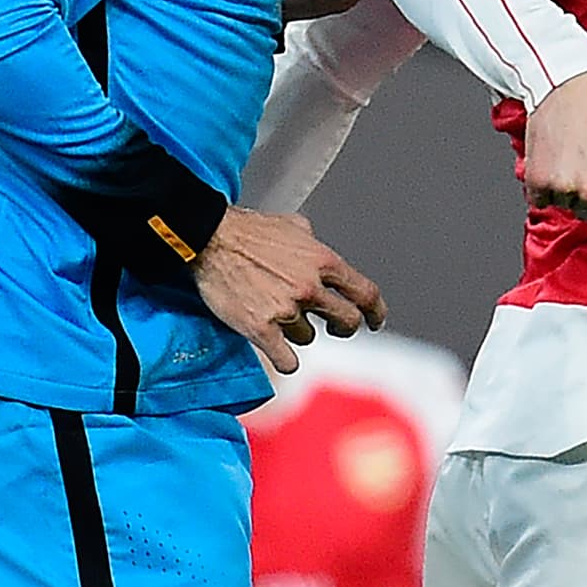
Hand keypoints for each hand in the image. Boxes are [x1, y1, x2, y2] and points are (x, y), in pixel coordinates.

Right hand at [193, 205, 385, 374]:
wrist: (210, 239)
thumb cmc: (247, 230)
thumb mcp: (292, 225)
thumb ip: (311, 241)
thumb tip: (316, 246)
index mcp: (323, 261)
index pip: (365, 293)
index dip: (376, 311)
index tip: (375, 320)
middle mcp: (310, 287)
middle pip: (347, 321)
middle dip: (343, 328)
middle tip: (335, 328)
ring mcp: (287, 310)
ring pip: (308, 337)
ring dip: (298, 332)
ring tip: (279, 317)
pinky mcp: (261, 329)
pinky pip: (286, 360)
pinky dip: (284, 360)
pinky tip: (278, 351)